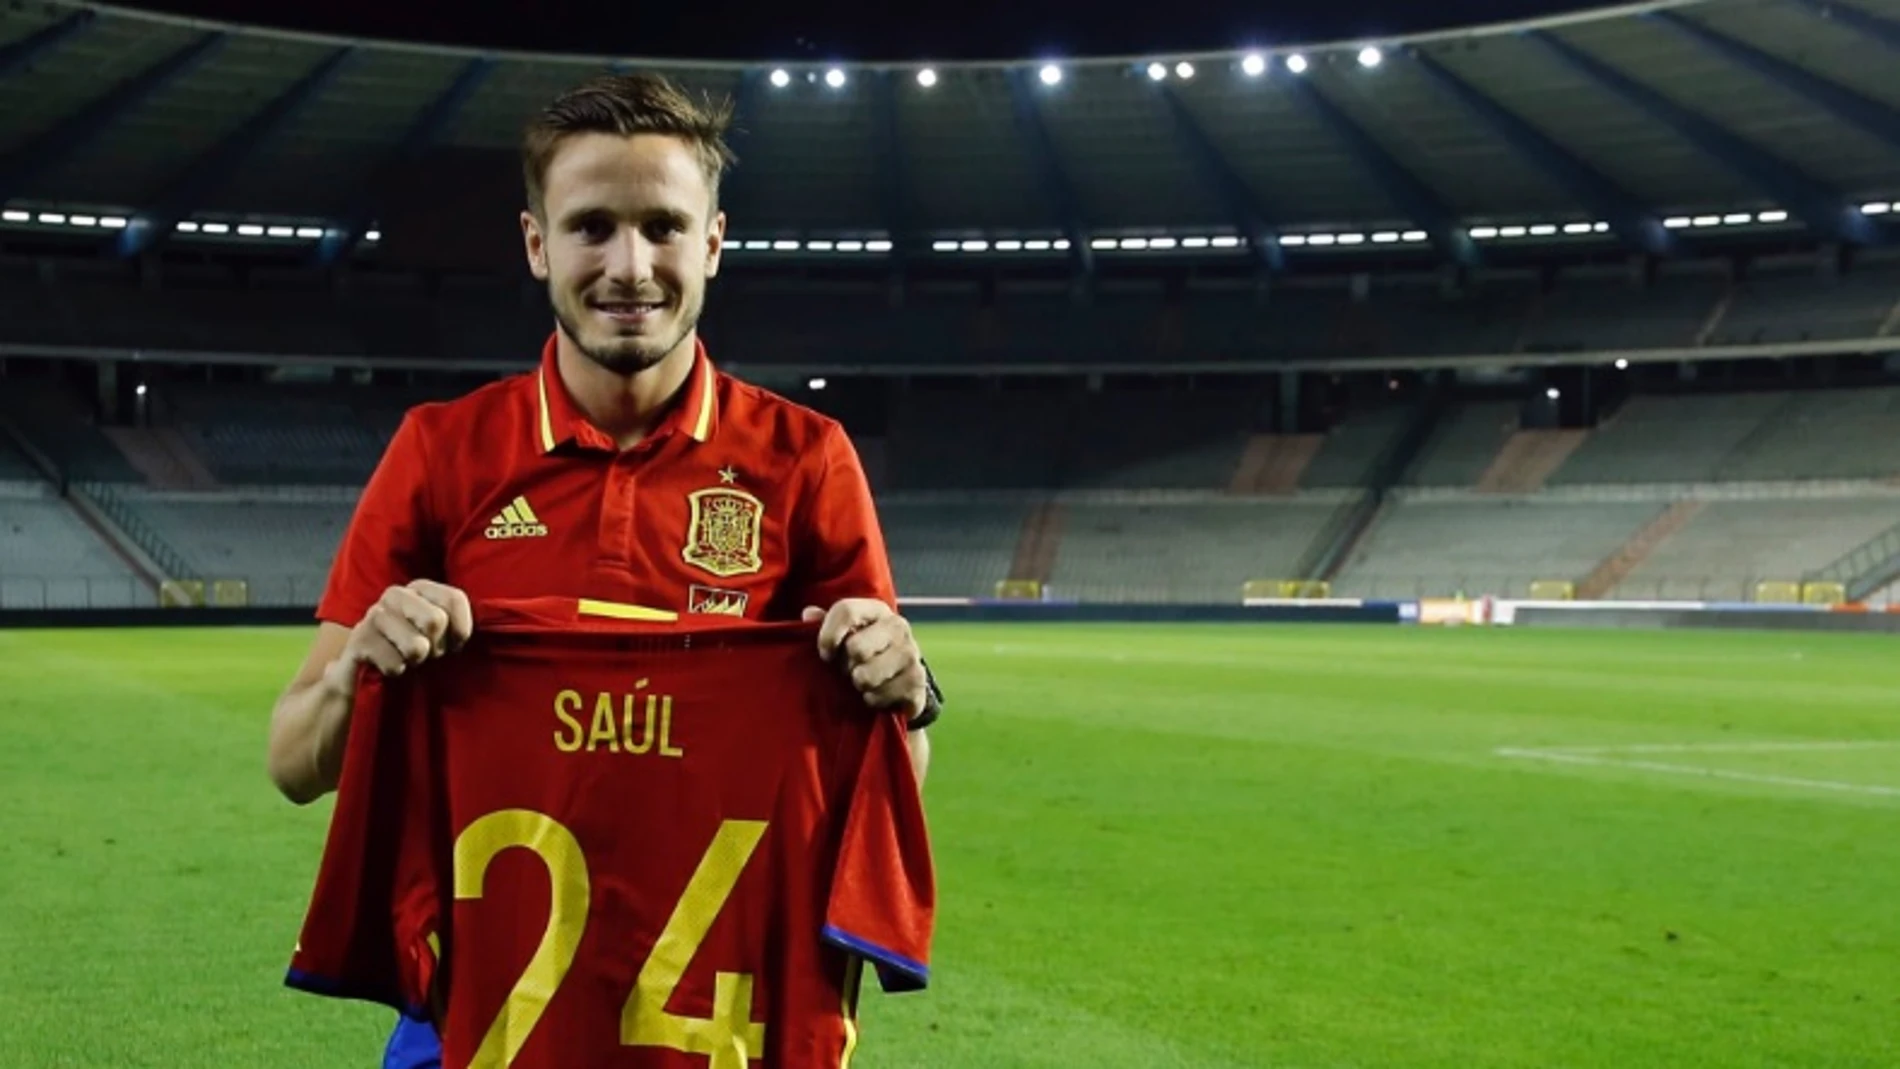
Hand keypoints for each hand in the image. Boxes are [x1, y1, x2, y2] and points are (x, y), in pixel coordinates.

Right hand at [325, 580, 473, 688]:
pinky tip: (388, 666)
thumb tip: (479, 628)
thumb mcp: (440, 634)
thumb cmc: (411, 651)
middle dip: (437, 648)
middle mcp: (395, 594)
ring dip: (416, 662)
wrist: (362, 674)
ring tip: (408, 659)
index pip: (454, 598)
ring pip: (416, 646)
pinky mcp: (358, 640)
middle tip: (428, 653)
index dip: (461, 630)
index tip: (455, 645)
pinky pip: (395, 664)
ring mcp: (374, 615)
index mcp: (420, 587)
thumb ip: (459, 624)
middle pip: (435, 620)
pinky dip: (397, 672)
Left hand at [803, 599, 926, 717]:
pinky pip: (881, 695)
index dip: (828, 635)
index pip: (846, 611)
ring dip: (859, 685)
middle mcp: (898, 626)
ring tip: (863, 682)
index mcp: (876, 610)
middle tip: (850, 669)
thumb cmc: (862, 653)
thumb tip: (809, 613)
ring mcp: (912, 653)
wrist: (899, 680)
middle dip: (846, 666)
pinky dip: (873, 700)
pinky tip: (877, 694)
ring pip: (866, 676)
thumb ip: (823, 623)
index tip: (825, 655)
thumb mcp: (841, 635)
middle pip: (856, 648)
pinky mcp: (918, 680)